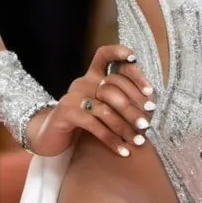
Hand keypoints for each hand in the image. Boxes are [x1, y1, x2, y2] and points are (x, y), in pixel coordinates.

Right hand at [25, 44, 154, 157]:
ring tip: (138, 141)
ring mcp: (73, 96)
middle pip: (113, 85)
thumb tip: (150, 103)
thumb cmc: (83, 122)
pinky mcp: (67, 112)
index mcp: (92, 76)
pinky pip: (94, 125)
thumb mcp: (102, 108)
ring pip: (106, 108)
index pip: (104, 54)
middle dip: (134, 106)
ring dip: (125, 127)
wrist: (51, 138)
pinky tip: (122, 151)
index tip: (134, 59)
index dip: (118, 52)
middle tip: (147, 124)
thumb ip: (120, 100)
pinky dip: (111, 139)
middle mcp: (82, 81)